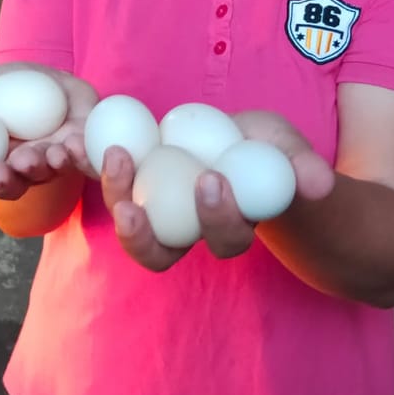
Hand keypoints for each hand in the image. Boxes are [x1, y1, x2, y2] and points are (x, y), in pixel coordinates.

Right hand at [0, 61, 98, 221]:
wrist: (45, 75)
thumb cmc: (1, 92)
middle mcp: (17, 173)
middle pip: (8, 189)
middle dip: (1, 182)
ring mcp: (49, 164)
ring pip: (43, 174)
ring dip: (35, 167)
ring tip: (30, 155)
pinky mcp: (79, 150)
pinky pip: (81, 160)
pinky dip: (77, 154)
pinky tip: (69, 143)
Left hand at [103, 110, 336, 270]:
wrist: (239, 141)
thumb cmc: (269, 151)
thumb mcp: (288, 150)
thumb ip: (304, 167)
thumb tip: (318, 184)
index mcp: (230, 227)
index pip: (224, 240)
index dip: (216, 218)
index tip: (212, 180)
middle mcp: (187, 231)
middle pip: (160, 253)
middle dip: (143, 236)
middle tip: (131, 206)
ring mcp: (157, 208)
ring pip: (130, 223)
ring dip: (115, 195)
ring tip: (108, 159)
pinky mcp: (133, 179)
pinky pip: (109, 180)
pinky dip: (89, 164)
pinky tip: (75, 143)